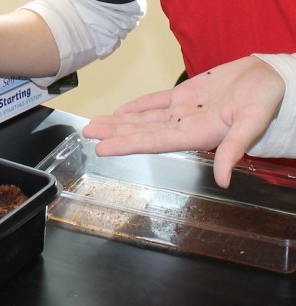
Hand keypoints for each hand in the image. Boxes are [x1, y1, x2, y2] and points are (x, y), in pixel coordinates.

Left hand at [82, 56, 284, 187]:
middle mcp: (184, 126)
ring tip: (96, 124)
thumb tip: (224, 180)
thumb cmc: (266, 99)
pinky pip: (156, 102)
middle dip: (114, 133)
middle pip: (142, 132)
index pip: (154, 142)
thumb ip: (235, 149)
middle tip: (88, 134)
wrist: (271, 78)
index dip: (127, 145)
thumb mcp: (253, 123)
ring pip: (144, 118)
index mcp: (196, 135)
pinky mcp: (186, 94)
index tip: (103, 149)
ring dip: (120, 121)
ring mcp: (183, 111)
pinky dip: (138, 106)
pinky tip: (121, 111)